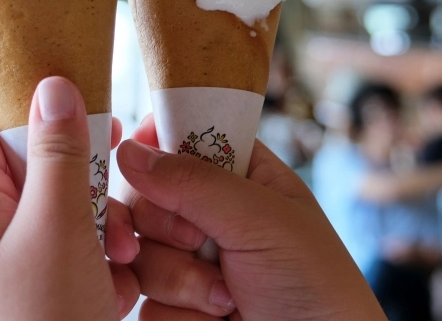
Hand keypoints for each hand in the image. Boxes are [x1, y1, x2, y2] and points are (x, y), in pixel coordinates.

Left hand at [0, 76, 139, 320]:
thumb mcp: (55, 229)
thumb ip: (57, 155)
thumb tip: (53, 85)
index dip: (13, 78)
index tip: (57, 49)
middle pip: (30, 151)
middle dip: (79, 154)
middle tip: (115, 144)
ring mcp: (12, 251)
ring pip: (60, 198)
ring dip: (100, 212)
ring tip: (123, 247)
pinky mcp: (40, 278)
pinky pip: (73, 241)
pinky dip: (101, 250)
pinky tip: (120, 274)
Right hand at [115, 114, 385, 320]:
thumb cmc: (315, 285)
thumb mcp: (262, 220)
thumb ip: (194, 182)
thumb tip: (127, 150)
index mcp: (238, 176)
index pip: (180, 139)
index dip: (154, 144)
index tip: (138, 155)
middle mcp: (208, 216)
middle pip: (144, 198)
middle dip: (167, 227)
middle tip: (198, 242)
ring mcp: (189, 264)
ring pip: (138, 254)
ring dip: (178, 279)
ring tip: (227, 298)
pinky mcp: (176, 308)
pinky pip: (141, 301)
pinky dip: (176, 314)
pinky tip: (216, 320)